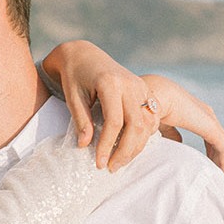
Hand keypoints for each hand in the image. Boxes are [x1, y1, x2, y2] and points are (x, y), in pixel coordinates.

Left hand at [40, 41, 157, 171]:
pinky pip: (150, 118)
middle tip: (112, 168)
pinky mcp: (145, 90)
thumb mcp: (73, 97)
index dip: (107, 145)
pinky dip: (142, 136)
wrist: (85, 55)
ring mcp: (141, 86)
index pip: (114, 122)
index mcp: (111, 83)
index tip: (99, 163)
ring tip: (120, 162)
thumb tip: (85, 146)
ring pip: (147, 123)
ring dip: (136, 146)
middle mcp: (130, 84)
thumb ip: (80, 121)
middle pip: (136, 125)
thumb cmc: (75, 76)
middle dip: (125, 151)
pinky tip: (129, 149)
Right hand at [141, 74, 223, 173]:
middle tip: (213, 174)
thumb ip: (169, 133)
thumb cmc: (146, 110)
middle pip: (216, 139)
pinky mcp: (210, 127)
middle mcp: (204, 113)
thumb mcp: (159, 125)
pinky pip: (223, 146)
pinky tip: (221, 172)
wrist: (146, 102)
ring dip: (220, 160)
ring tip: (218, 176)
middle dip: (216, 157)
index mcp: (192, 112)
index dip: (208, 150)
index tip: (204, 166)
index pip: (207, 134)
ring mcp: (208, 118)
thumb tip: (176, 144)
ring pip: (221, 144)